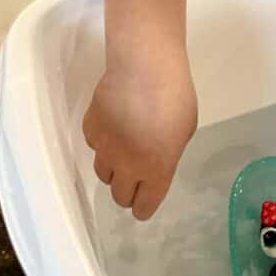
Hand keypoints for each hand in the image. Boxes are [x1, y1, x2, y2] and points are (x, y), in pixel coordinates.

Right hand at [83, 48, 197, 220]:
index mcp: (156, 169)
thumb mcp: (185, 130)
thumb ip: (168, 153)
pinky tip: (115, 125)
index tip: (144, 203)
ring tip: (125, 149)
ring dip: (114, 169)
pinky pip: (94, 147)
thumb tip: (157, 159)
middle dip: (129, 192)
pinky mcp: (90, 129)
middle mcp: (127, 166)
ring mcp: (104, 148)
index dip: (144, 208)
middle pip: (120, 197)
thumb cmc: (175, 96)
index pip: (144, 206)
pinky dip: (103, 142)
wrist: (145, 67)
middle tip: (136, 178)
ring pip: (103, 174)